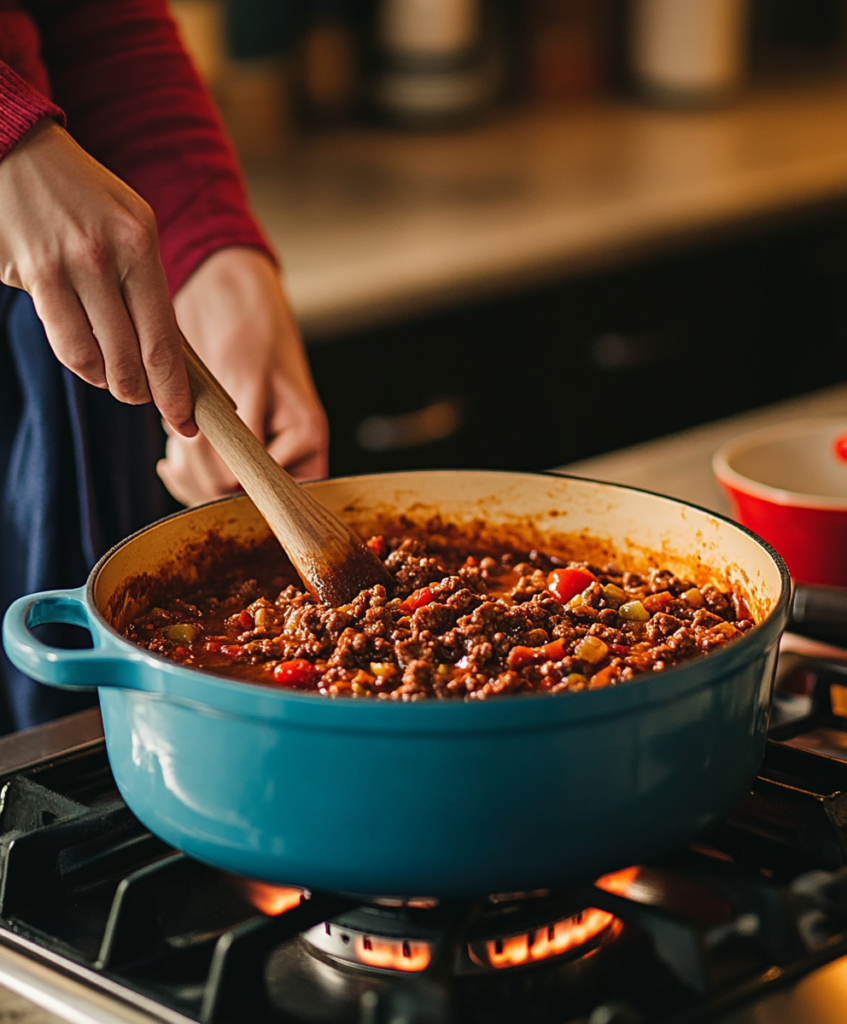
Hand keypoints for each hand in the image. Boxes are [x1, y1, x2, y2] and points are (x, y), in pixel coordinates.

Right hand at [0, 119, 194, 434]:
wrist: (18, 152)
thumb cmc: (84, 198)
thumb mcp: (132, 227)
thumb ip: (148, 285)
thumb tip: (168, 352)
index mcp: (141, 244)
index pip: (164, 340)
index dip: (175, 391)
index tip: (185, 421)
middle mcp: (105, 255)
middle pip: (132, 358)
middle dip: (144, 395)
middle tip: (149, 402)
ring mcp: (64, 266)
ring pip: (95, 359)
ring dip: (111, 383)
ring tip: (119, 381)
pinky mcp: (30, 274)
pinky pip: (64, 342)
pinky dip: (82, 363)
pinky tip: (92, 362)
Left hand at [157, 248, 327, 504]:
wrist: (226, 299)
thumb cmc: (251, 329)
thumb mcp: (251, 380)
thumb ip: (247, 435)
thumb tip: (233, 485)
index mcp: (308, 439)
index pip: (282, 493)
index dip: (246, 490)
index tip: (219, 476)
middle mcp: (286, 453)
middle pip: (244, 497)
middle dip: (207, 477)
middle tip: (187, 445)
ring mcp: (253, 454)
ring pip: (217, 492)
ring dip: (190, 472)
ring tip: (179, 439)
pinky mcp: (224, 449)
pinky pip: (202, 480)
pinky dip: (182, 470)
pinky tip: (171, 459)